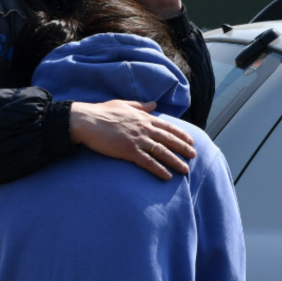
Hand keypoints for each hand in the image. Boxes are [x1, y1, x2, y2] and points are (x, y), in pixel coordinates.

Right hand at [70, 100, 195, 179]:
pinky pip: (148, 162)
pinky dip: (159, 169)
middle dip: (183, 148)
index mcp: (143, 117)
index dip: (180, 134)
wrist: (87, 121)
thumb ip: (140, 105)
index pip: (167, 126)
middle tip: (194, 156)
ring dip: (176, 161)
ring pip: (162, 152)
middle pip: (169, 139)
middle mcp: (144, 128)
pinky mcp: (129, 151)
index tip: (190, 141)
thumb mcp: (123, 104)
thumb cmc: (102, 112)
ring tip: (185, 169)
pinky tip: (168, 176)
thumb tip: (153, 104)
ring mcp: (137, 140)